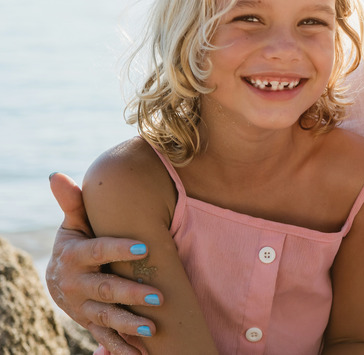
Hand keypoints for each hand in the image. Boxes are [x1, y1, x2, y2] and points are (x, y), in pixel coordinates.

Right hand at [46, 172, 159, 353]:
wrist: (58, 279)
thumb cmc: (77, 243)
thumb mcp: (73, 224)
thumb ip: (73, 203)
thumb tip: (56, 175)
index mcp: (75, 256)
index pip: (98, 251)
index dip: (119, 249)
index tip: (144, 247)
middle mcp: (78, 285)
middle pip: (105, 290)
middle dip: (130, 294)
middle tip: (158, 297)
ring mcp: (83, 307)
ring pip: (106, 317)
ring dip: (128, 325)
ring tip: (152, 329)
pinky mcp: (90, 323)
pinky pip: (105, 337)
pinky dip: (121, 348)